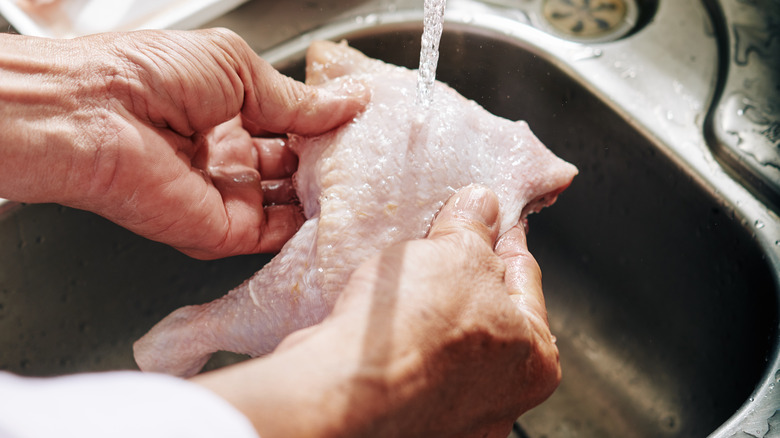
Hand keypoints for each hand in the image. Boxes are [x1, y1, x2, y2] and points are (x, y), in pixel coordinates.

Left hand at [0, 29, 367, 258]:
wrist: (95, 116)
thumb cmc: (149, 76)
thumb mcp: (238, 68)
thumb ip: (295, 98)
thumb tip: (347, 102)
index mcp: (225, 111)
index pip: (286, 125)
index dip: (322, 126)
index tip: (358, 125)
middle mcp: (225, 155)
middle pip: (289, 168)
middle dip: (326, 164)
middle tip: (365, 158)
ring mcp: (224, 195)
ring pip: (286, 206)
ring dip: (319, 197)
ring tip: (359, 185)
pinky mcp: (220, 231)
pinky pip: (271, 236)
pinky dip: (303, 229)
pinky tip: (332, 212)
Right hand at [193, 185, 560, 437]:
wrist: (341, 389)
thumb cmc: (415, 337)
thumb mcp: (457, 254)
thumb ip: (474, 228)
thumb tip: (481, 207)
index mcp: (532, 359)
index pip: (524, 275)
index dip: (503, 234)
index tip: (491, 214)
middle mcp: (497, 393)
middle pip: (484, 307)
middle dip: (463, 268)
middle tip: (445, 233)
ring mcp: (448, 408)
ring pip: (443, 333)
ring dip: (428, 298)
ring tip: (408, 266)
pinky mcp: (402, 410)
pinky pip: (407, 354)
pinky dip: (400, 328)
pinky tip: (384, 303)